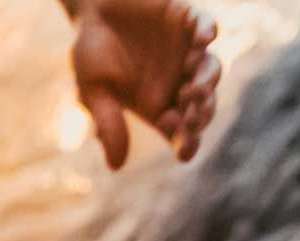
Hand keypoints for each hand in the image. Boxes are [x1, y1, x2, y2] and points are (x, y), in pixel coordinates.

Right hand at [72, 0, 222, 170]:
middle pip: (201, 105)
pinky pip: (205, 27)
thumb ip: (108, 123)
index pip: (180, 131)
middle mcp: (177, 81)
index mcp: (157, 105)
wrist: (90, 8)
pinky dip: (207, 33)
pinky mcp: (187, 19)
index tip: (184, 150)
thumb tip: (116, 166)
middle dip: (200, 114)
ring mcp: (186, 50)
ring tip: (195, 88)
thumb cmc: (90, 53)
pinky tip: (202, 40)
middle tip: (192, 118)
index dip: (186, 142)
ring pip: (210, 69)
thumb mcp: (93, 92)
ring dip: (207, 80)